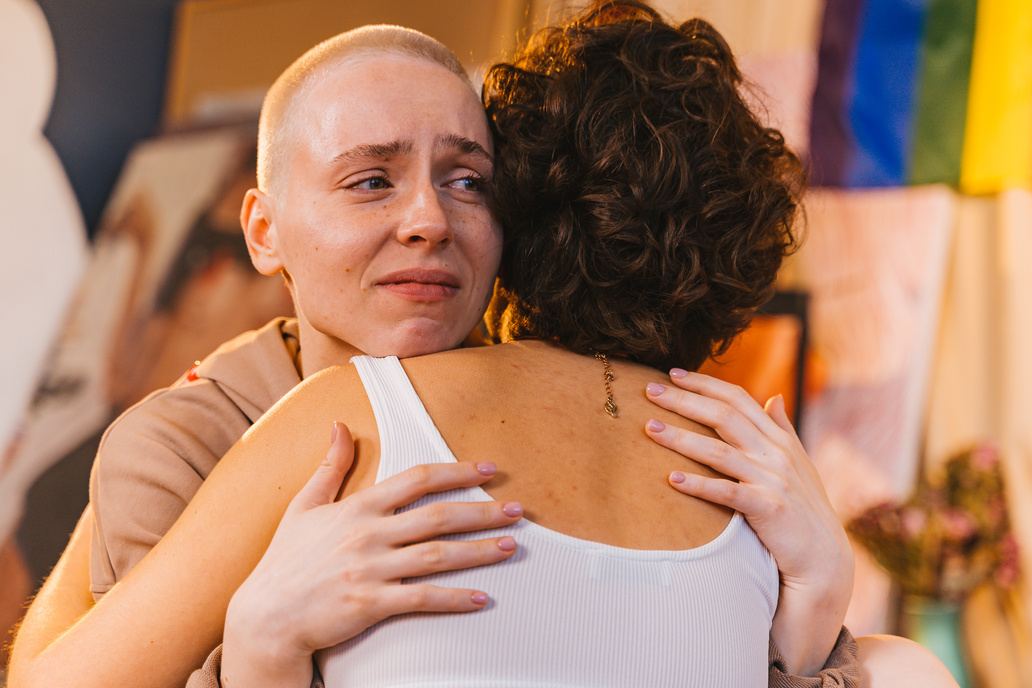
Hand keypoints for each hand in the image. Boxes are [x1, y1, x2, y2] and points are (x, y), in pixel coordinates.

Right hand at [221, 422, 521, 687]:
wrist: (264, 616)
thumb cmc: (286, 561)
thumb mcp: (304, 506)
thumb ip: (330, 466)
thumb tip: (339, 425)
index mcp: (357, 507)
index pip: (417, 479)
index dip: (456, 472)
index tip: (488, 469)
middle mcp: (367, 534)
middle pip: (437, 516)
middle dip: (482, 511)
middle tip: (518, 509)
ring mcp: (370, 570)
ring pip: (437, 556)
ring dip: (479, 551)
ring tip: (510, 546)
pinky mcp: (370, 604)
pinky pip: (422, 599)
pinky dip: (455, 598)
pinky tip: (482, 597)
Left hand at [644, 369, 852, 676]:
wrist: (825, 560)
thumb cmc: (804, 510)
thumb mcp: (798, 465)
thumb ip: (783, 430)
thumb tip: (774, 397)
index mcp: (779, 439)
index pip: (738, 398)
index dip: (705, 384)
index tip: (672, 374)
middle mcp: (776, 453)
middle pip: (724, 415)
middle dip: (684, 400)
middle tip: (649, 390)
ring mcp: (773, 480)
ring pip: (720, 451)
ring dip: (682, 438)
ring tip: (650, 429)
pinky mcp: (769, 508)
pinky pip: (727, 492)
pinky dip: (699, 485)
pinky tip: (671, 479)